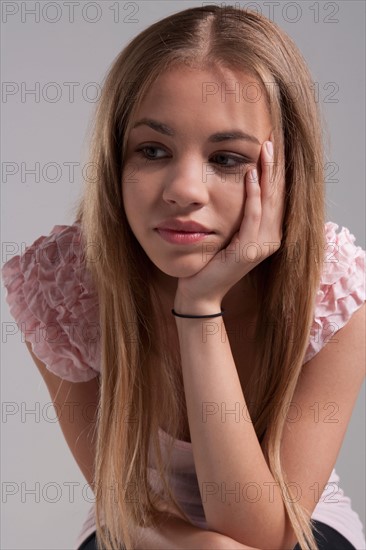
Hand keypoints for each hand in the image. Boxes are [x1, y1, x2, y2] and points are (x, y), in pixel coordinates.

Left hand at [174, 137, 284, 310]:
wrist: (199, 290)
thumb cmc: (211, 259)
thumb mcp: (229, 231)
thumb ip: (239, 212)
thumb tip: (240, 181)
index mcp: (270, 232)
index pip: (278, 196)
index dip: (277, 171)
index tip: (271, 146)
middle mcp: (272, 238)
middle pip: (279, 195)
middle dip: (275, 167)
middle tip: (270, 140)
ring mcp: (263, 246)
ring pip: (270, 202)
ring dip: (268, 174)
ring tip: (264, 150)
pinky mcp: (248, 251)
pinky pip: (253, 217)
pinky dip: (253, 196)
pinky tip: (249, 176)